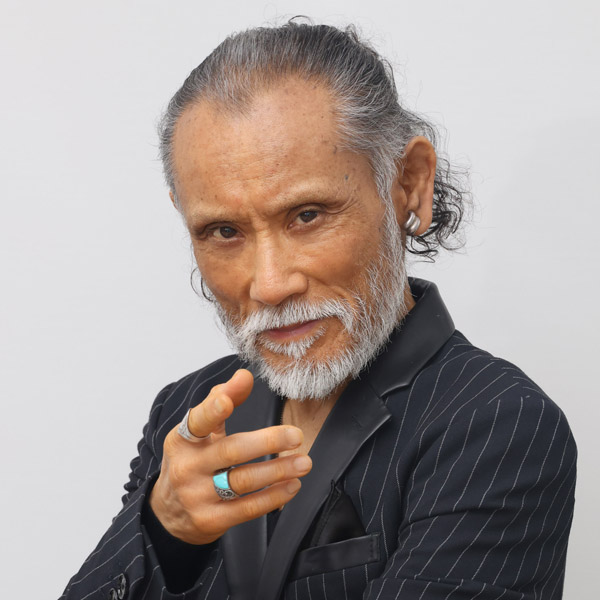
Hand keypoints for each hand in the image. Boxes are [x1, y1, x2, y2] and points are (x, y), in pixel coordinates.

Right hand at [149, 369, 311, 544]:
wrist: (169, 513)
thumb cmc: (193, 461)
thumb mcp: (199, 431)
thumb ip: (222, 399)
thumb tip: (244, 375)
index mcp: (183, 439)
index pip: (197, 421)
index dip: (212, 410)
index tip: (226, 400)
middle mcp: (186, 467)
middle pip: (231, 451)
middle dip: (267, 441)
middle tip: (296, 435)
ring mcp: (196, 496)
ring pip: (243, 481)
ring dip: (278, 471)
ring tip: (303, 462)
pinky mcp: (210, 520)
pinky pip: (247, 508)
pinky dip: (273, 497)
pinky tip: (291, 485)